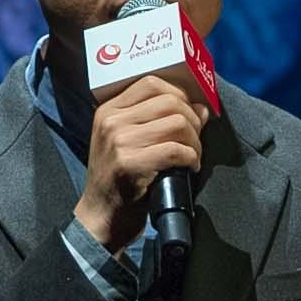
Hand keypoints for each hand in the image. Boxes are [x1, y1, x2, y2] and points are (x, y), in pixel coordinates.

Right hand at [73, 73, 203, 252]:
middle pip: (169, 101)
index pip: (151, 82)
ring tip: (193, 156)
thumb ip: (155, 121)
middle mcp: (111, 121)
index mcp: (108, 110)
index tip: (191, 113)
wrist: (100, 218)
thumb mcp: (126, 143)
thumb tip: (200, 107)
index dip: (179, 94)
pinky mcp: (129, 164)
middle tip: (195, 141)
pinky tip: (190, 168)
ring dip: (195, 141)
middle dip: (192, 120)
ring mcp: (118, 141)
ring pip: (177, 123)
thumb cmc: (120, 181)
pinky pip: (175, 150)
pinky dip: (191, 158)